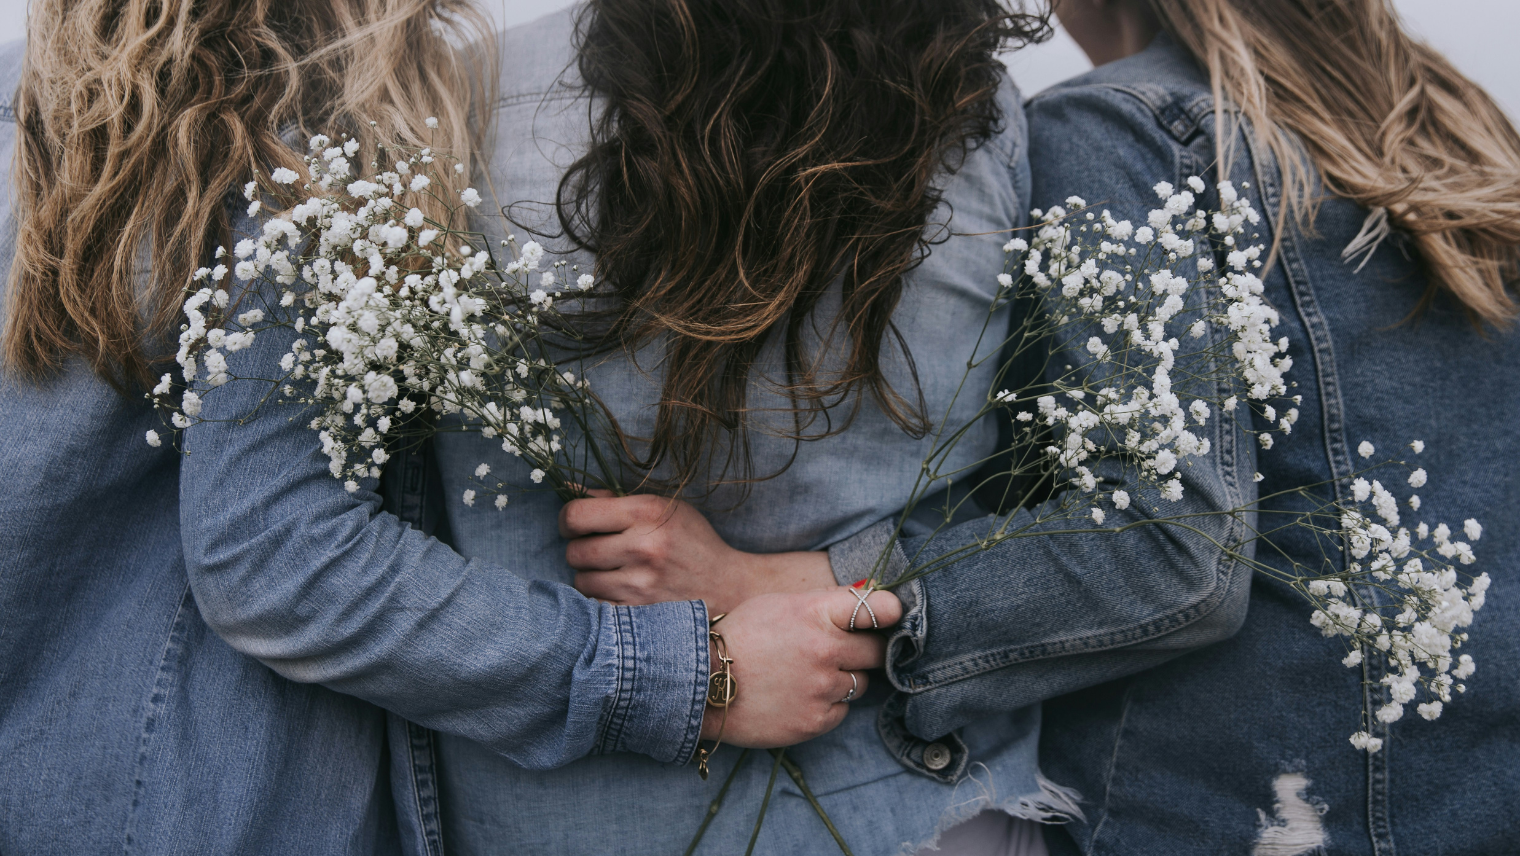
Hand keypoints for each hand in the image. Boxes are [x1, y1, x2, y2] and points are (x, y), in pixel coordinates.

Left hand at [561, 492, 836, 614]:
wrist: (729, 588)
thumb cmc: (693, 543)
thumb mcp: (665, 509)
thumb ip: (617, 500)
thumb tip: (571, 491)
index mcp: (647, 512)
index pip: (576, 515)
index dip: (568, 521)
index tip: (576, 526)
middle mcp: (642, 546)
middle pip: (574, 551)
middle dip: (580, 550)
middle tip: (598, 552)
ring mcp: (640, 584)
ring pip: (581, 581)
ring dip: (591, 578)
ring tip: (613, 574)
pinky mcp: (640, 614)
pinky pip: (595, 606)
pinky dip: (602, 601)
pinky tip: (620, 593)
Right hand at [700, 587, 902, 746]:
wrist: (701, 683)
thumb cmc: (740, 637)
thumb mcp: (779, 604)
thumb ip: (823, 603)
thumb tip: (866, 596)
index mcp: (815, 613)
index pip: (876, 607)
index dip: (890, 611)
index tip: (892, 615)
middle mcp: (824, 649)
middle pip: (876, 651)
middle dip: (865, 650)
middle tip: (845, 651)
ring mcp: (822, 688)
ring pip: (859, 683)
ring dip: (842, 679)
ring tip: (808, 676)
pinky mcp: (815, 721)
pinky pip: (842, 711)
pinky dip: (827, 705)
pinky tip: (799, 696)